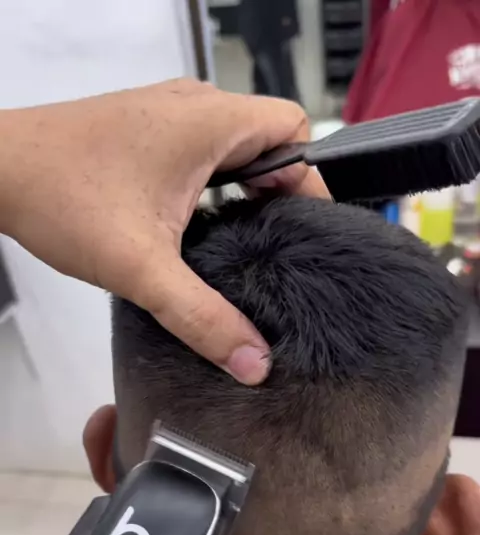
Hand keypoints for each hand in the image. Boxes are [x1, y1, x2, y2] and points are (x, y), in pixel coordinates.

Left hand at [0, 79, 327, 383]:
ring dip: (243, 191)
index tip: (304, 232)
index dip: (310, 181)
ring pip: (235, 146)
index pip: (295, 131)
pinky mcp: (144, 129)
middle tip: (271, 248)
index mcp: (208, 122)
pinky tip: (197, 229)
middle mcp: (192, 106)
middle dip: (278, 194)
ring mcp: (165, 114)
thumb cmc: (60, 198)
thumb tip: (252, 361)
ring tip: (237, 244)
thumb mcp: (143, 270)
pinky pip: (202, 151)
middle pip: (270, 140)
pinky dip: (213, 184)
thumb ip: (203, 319)